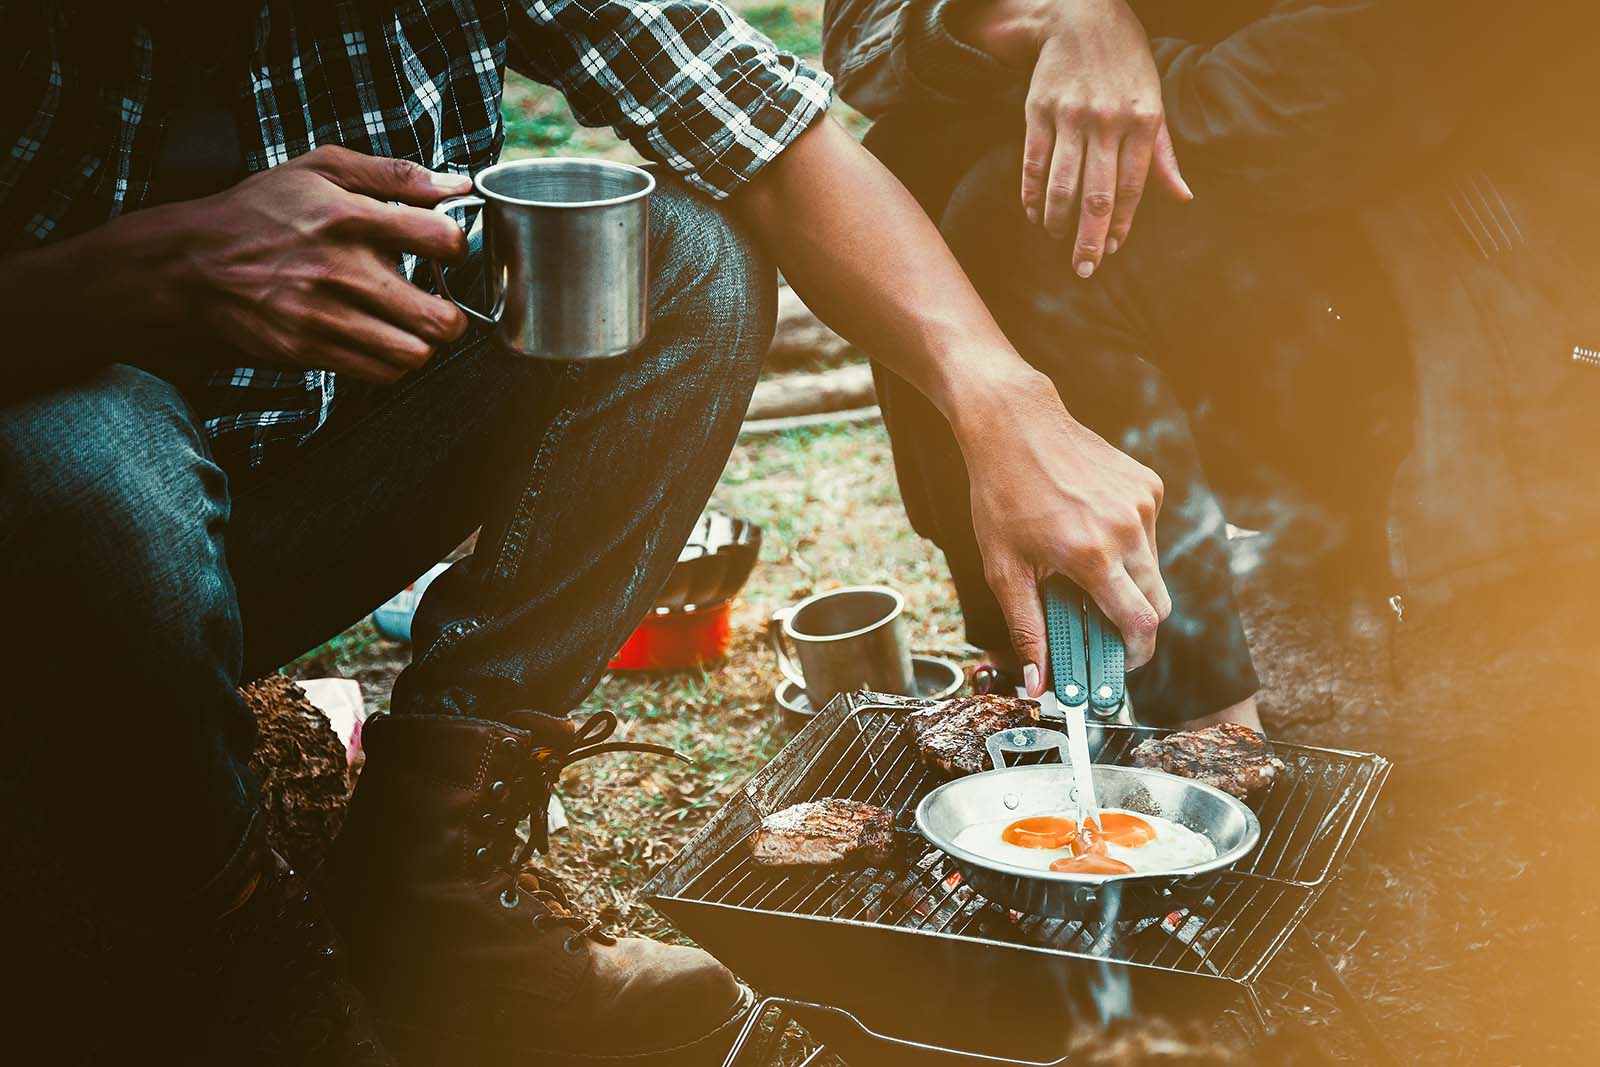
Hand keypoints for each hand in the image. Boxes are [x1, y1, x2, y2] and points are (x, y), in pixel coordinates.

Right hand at [178, 146, 472, 382]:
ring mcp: (326, 317)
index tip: (447, 251)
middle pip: (439, 319)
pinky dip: (391, 362)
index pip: (441, 239)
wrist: (192, 263)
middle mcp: (342, 271)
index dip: (458, 247)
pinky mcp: (310, 350)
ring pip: (414, 355)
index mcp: (350, 218)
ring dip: (421, 343)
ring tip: (408, 326)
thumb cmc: (261, 211)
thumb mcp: (321, 169)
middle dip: (452, 315)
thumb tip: (458, 185)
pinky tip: (379, 338)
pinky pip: (380, 373)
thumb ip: (395, 174)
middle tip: (440, 305)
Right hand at [955, 0, 1191, 275]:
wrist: (1082, 16)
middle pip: (1096, 195)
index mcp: (1142, 121)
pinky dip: (1031, 194)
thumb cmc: (1125, 63)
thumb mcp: (1154, 102)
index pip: (1132, 187)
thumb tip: (1182, 197)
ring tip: (1057, 239)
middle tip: (1084, 270)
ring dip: (1058, 220)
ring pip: (1061, 184)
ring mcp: (1070, 116)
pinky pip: (1033, 163)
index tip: (1111, 251)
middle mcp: (1107, 121)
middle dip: (1089, 239)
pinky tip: (1034, 213)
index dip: (1120, 225)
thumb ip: (1163, 155)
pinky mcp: (1038, 111)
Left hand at [956, 373, 1171, 693]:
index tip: (1120, 664)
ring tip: (1083, 564)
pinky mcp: (1148, 485)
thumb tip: (1038, 683)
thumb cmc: (1002, 495)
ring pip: (1153, 568)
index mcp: (1092, 555)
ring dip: (1127, 580)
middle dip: (1135, 624)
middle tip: (1102, 625)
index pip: (1140, 624)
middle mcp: (1126, 530)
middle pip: (1157, 603)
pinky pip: (1149, 533)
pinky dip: (1127, 544)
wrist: (1015, 425)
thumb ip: (1027, 629)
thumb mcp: (1004, 569)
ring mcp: (1142, 504)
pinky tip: (1090, 527)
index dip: (1135, 654)